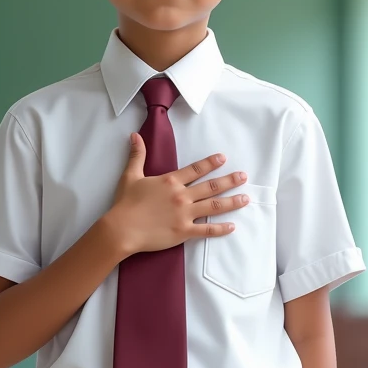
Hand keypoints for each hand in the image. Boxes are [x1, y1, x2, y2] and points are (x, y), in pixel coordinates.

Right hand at [107, 134, 250, 256]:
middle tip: (244, 176)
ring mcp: (185, 214)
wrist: (122, 228)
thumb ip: (137, 155)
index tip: (223, 158)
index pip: (196, 169)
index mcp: (171, 181)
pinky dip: (220, 229)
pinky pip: (207, 230)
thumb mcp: (130, 175)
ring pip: (214, 206)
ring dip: (232, 201)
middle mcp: (182, 195)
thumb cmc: (125, 203)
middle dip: (229, 180)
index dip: (211, 163)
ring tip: (245, 198)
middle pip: (211, 186)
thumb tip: (135, 135)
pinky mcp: (184, 232)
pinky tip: (232, 226)